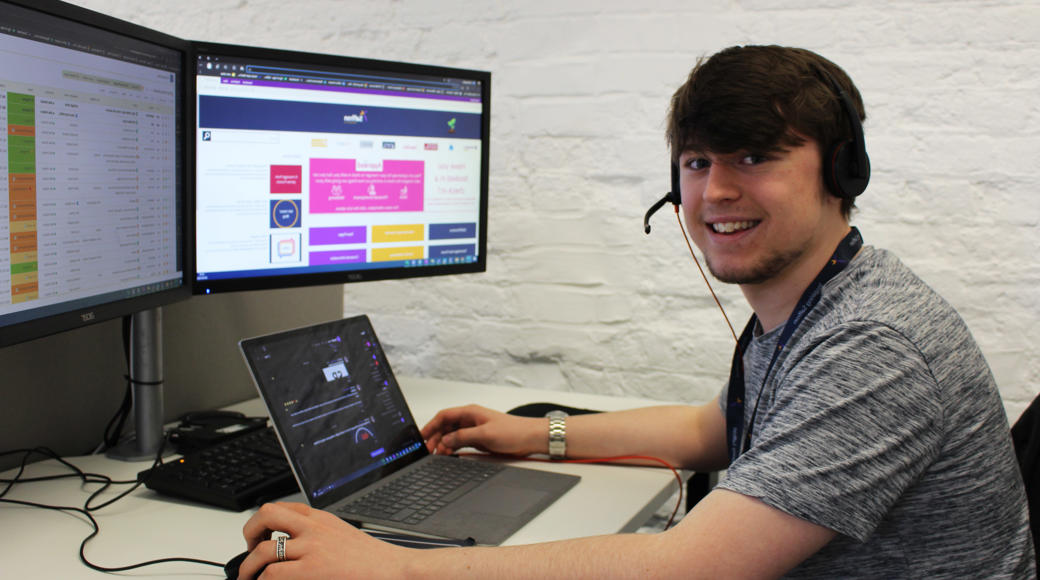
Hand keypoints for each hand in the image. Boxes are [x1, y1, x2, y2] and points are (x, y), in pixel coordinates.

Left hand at [239, 502, 409, 578]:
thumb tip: (296, 546)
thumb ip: (320, 536)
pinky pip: (273, 574)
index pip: (282, 508)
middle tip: (248, 552)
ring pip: (262, 551)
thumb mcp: (343, 537)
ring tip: (250, 578)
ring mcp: (311, 549)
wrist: (394, 571)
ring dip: (249, 568)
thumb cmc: (372, 560)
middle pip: (266, 516)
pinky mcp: (311, 571)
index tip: (259, 537)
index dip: (263, 522)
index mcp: (321, 519)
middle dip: (248, 533)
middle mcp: (313, 529)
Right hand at [421, 404, 543, 456]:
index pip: (443, 416)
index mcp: (470, 412)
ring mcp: (474, 429)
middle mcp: (470, 419)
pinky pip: (460, 443)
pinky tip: (449, 455)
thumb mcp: (485, 435)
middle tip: (428, 450)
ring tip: (438, 455)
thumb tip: (445, 440)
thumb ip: (463, 437)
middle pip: (445, 426)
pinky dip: (453, 448)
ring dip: (443, 444)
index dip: (430, 426)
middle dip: (435, 437)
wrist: (531, 438)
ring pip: (451, 435)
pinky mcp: (479, 439)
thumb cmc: (514, 431)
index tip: (421, 437)